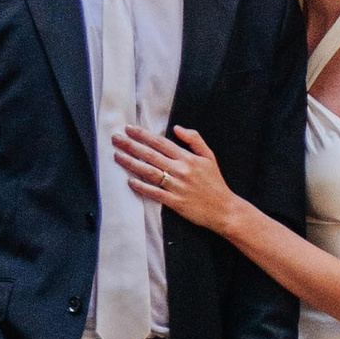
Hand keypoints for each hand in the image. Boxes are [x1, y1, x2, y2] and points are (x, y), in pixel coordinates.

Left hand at [112, 120, 237, 237]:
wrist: (224, 209)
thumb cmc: (216, 183)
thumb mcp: (209, 157)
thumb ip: (194, 140)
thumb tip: (176, 128)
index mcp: (187, 158)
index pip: (160, 143)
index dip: (143, 135)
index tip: (128, 128)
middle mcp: (180, 170)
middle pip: (150, 155)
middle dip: (131, 145)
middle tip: (115, 138)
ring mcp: (176, 186)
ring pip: (149, 172)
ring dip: (131, 163)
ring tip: (117, 156)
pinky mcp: (174, 202)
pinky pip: (154, 192)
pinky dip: (141, 186)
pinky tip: (129, 181)